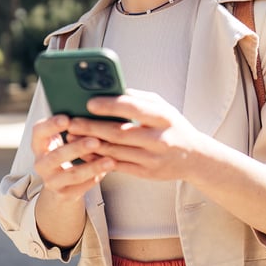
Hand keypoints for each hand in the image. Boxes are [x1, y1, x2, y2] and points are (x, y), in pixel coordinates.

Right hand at [30, 114, 115, 203]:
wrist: (61, 183)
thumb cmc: (67, 151)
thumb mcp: (64, 138)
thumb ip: (73, 126)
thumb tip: (97, 106)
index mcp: (39, 144)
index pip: (38, 132)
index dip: (51, 125)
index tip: (67, 119)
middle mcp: (41, 163)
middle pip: (56, 155)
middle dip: (77, 148)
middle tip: (95, 140)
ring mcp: (51, 181)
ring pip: (71, 175)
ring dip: (92, 167)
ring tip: (110, 160)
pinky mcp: (63, 194)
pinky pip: (80, 188)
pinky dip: (95, 179)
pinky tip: (107, 171)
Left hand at [67, 89, 208, 181]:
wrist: (194, 157)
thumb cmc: (172, 126)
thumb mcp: (163, 107)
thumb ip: (139, 98)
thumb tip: (111, 90)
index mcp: (163, 117)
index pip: (134, 109)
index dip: (110, 106)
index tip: (89, 102)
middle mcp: (159, 139)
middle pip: (119, 133)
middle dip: (92, 127)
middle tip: (72, 121)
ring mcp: (153, 159)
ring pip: (115, 151)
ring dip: (90, 144)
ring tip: (73, 136)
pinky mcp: (147, 174)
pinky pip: (118, 166)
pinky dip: (99, 160)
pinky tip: (85, 152)